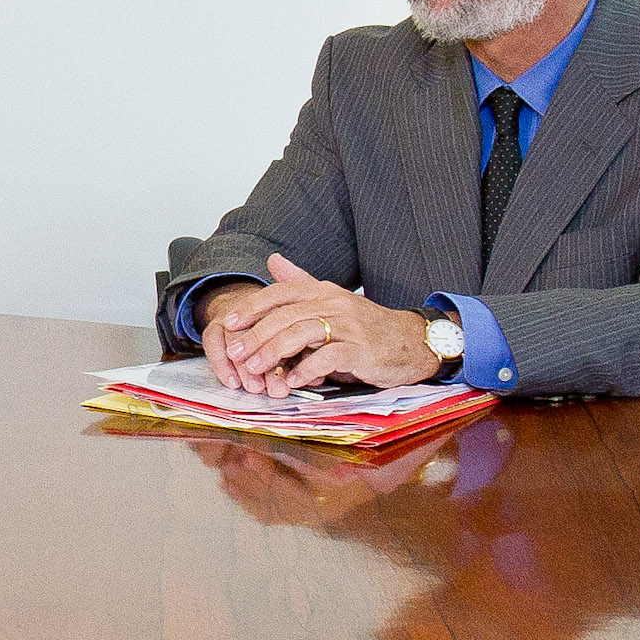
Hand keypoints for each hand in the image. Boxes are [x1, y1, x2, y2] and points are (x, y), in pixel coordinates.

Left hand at [201, 255, 434, 392]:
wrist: (411, 341)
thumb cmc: (366, 325)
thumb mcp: (332, 299)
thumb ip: (301, 282)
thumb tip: (272, 260)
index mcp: (323, 291)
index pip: (279, 293)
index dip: (251, 307)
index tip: (227, 324)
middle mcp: (334, 303)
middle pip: (286, 315)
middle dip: (256, 334)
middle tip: (236, 352)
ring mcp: (348, 326)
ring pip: (302, 334)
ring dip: (274, 352)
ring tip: (256, 368)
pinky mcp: (361, 350)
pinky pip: (328, 358)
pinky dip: (306, 369)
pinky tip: (291, 380)